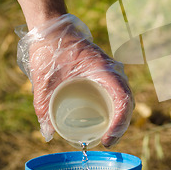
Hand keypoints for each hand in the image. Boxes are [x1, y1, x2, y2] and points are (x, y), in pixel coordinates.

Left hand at [17, 14, 133, 146]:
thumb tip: (48, 134)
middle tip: (106, 141)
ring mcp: (110, 71)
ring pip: (124, 97)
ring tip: (108, 134)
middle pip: (127, 101)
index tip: (107, 138)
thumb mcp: (43, 79)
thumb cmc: (49, 49)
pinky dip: (117, 108)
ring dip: (121, 117)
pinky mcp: (105, 73)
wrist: (52, 28)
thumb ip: (43, 106)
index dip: (120, 122)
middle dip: (122, 124)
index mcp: (103, 69)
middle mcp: (112, 70)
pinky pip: (118, 92)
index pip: (123, 98)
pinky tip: (108, 120)